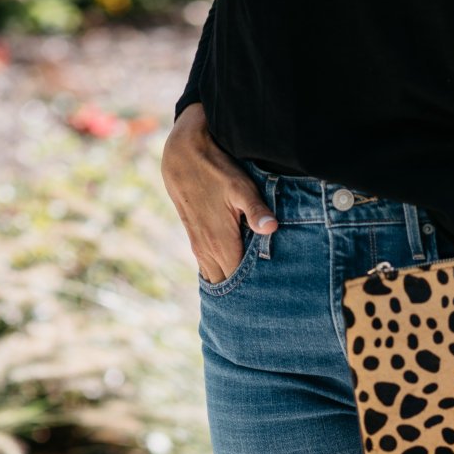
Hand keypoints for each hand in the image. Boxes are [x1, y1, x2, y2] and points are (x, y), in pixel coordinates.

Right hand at [161, 102, 277, 282]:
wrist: (181, 154)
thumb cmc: (215, 168)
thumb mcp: (240, 186)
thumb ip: (255, 210)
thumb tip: (271, 228)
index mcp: (221, 243)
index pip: (239, 282)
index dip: (255, 292)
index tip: (271, 297)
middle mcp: (208, 251)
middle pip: (227, 286)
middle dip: (243, 294)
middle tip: (265, 298)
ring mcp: (199, 247)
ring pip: (216, 278)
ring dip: (231, 285)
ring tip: (251, 292)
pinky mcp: (195, 240)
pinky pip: (208, 268)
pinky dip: (221, 274)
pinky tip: (234, 273)